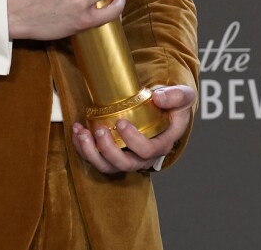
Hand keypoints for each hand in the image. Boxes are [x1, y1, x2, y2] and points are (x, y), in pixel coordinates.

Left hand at [71, 85, 194, 173]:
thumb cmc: (173, 106)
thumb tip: (158, 97)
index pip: (148, 151)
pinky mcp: (113, 155)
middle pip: (126, 164)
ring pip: (108, 166)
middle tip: (100, 130)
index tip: (121, 122)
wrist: (163, 110)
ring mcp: (128, 157)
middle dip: (109, 150)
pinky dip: (83, 148)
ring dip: (91, 153)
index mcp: (162, 144)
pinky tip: (77, 132)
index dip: (133, 141)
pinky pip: (97, 159)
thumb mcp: (183, 96)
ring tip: (82, 134)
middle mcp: (144, 157)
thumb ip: (176, 95)